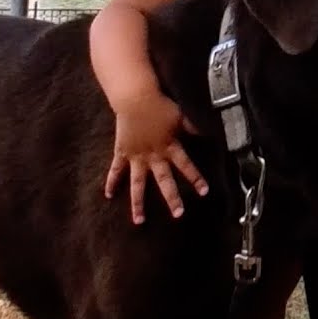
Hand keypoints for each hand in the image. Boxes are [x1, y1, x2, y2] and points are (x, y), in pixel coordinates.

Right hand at [104, 91, 208, 223]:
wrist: (135, 98)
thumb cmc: (160, 105)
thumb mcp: (180, 116)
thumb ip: (193, 127)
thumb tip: (209, 133)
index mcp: (169, 147)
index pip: (186, 165)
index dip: (196, 178)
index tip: (204, 192)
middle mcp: (154, 155)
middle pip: (164, 180)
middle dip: (172, 197)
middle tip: (178, 215)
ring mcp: (137, 156)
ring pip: (138, 184)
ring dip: (138, 203)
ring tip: (139, 221)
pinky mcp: (122, 152)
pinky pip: (116, 170)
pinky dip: (111, 182)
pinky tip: (108, 195)